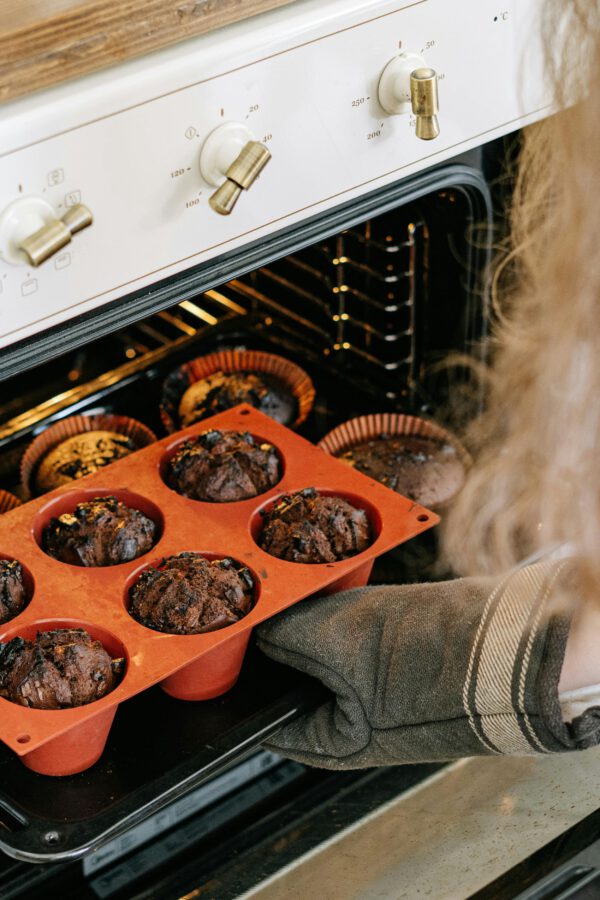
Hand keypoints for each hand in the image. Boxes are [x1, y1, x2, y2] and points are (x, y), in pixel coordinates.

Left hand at [256, 563, 578, 767]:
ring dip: (306, 622)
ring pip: (318, 652)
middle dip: (273, 641)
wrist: (504, 645)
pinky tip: (331, 591)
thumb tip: (254, 629)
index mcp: (327, 741)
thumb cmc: (430, 663)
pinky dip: (335, 614)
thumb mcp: (342, 640)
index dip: (236, 675)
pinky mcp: (389, 663)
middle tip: (254, 602)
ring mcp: (369, 691)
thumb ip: (286, 634)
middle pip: (287, 678)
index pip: (260, 713)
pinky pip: (347, 637)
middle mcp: (345, 723)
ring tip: (296, 592)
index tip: (220, 639)